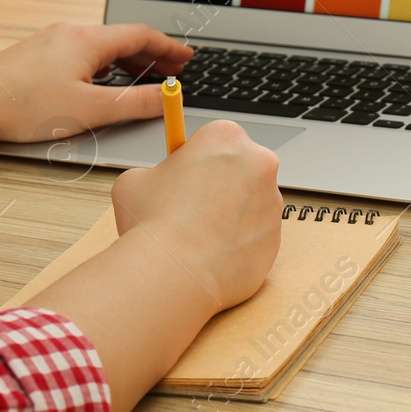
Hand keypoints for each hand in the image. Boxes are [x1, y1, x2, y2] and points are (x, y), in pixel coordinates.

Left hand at [0, 23, 191, 143]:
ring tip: (142, 77)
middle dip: (151, 55)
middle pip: (122, 38)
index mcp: (88, 40)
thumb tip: (165, 99)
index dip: (169, 47)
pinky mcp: (36, 55)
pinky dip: (102, 65)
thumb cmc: (24, 105)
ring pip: (100, 46)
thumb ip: (134, 104)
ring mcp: (51, 41)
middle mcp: (70, 33)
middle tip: (171, 70)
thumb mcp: (90, 110)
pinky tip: (100, 83)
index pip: (141, 35)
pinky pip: (81, 53)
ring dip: (126, 61)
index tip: (186, 57)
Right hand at [110, 120, 281, 311]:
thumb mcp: (135, 180)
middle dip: (219, 184)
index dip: (196, 159)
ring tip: (196, 237)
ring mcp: (272, 203)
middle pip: (240, 167)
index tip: (185, 175)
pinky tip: (210, 256)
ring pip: (250, 204)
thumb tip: (159, 184)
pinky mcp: (275, 239)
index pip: (215, 139)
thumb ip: (156, 174)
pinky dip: (237, 245)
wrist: (174, 274)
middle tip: (189, 208)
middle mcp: (258, 163)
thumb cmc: (153, 222)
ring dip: (230, 215)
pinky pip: (254, 237)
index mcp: (226, 136)